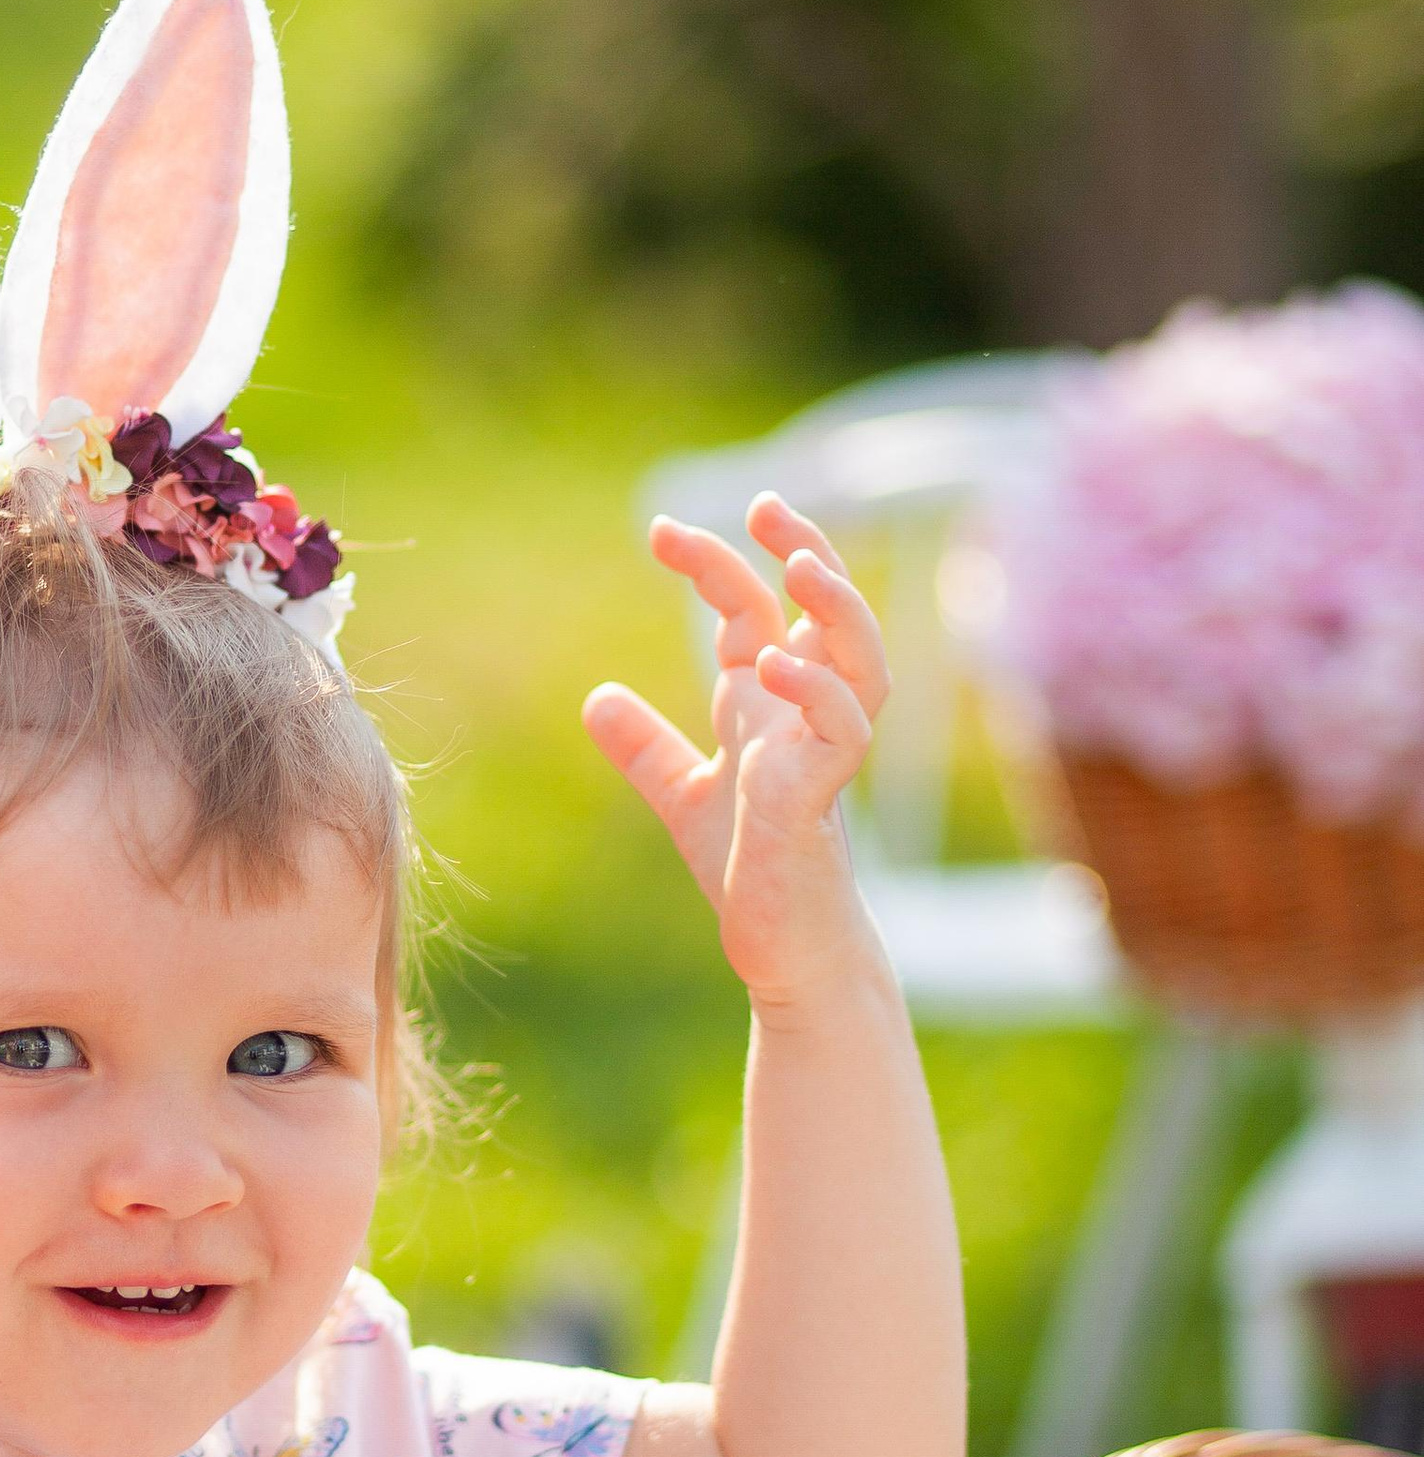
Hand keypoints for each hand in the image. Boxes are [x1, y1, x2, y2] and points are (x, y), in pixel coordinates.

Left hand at [582, 493, 888, 1007]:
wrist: (783, 949)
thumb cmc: (750, 872)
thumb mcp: (683, 795)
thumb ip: (647, 747)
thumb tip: (597, 698)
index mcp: (770, 706)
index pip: (754, 612)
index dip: (717, 565)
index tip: (661, 529)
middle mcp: (804, 716)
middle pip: (825, 612)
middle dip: (804, 552)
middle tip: (764, 507)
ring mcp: (823, 752)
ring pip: (860, 658)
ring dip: (835, 608)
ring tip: (798, 564)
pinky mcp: (824, 796)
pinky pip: (843, 728)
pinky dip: (814, 692)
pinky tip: (772, 667)